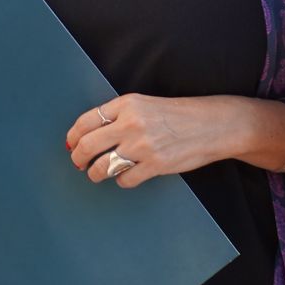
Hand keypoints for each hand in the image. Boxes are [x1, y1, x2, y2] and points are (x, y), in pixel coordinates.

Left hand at [65, 94, 245, 186]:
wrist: (213, 124)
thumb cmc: (179, 115)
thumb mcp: (145, 105)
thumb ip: (119, 117)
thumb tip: (89, 135)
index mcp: (127, 104)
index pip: (86, 121)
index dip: (73, 136)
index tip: (71, 144)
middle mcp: (131, 123)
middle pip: (88, 145)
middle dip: (78, 158)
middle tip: (78, 163)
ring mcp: (142, 146)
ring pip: (102, 166)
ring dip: (95, 173)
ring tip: (96, 173)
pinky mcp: (154, 165)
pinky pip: (124, 179)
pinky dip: (121, 180)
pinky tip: (126, 175)